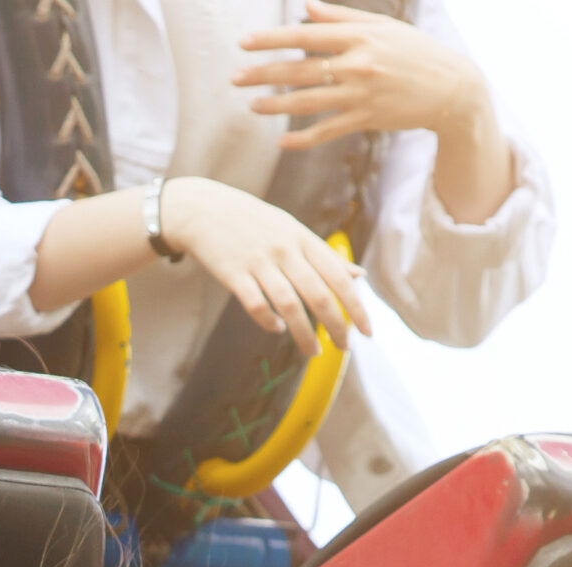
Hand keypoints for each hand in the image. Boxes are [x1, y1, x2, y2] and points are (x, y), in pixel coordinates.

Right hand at [161, 177, 368, 357]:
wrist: (203, 209)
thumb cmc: (255, 224)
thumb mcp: (293, 231)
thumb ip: (325, 255)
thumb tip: (360, 275)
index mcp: (303, 239)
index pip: (338, 277)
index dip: (356, 306)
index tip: (367, 332)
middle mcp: (284, 249)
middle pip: (318, 294)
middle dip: (336, 326)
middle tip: (344, 348)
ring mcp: (259, 261)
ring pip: (289, 304)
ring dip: (304, 333)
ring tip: (313, 351)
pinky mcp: (234, 273)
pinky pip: (256, 304)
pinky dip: (269, 321)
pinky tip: (277, 329)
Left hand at [235, 0, 490, 149]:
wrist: (452, 88)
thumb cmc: (415, 52)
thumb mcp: (383, 26)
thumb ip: (341, 18)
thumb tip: (305, 8)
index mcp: (359, 36)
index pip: (305, 36)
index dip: (271, 40)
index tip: (244, 43)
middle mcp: (357, 64)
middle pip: (299, 69)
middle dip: (263, 73)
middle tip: (235, 77)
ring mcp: (361, 94)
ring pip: (308, 101)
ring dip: (276, 105)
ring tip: (252, 105)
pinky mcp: (367, 119)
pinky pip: (327, 131)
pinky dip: (303, 138)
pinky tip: (282, 142)